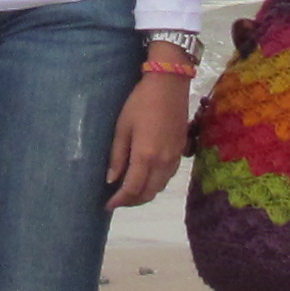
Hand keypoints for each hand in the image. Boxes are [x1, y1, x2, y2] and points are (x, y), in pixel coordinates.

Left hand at [105, 70, 190, 207]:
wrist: (170, 85)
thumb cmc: (140, 102)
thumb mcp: (122, 128)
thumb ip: (117, 156)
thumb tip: (112, 180)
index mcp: (145, 156)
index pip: (132, 189)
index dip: (119, 201)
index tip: (108, 205)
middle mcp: (162, 162)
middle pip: (148, 193)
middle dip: (132, 202)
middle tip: (117, 201)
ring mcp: (174, 158)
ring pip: (160, 187)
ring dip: (145, 194)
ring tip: (130, 191)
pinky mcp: (181, 151)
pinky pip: (168, 177)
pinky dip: (156, 183)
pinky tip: (146, 177)